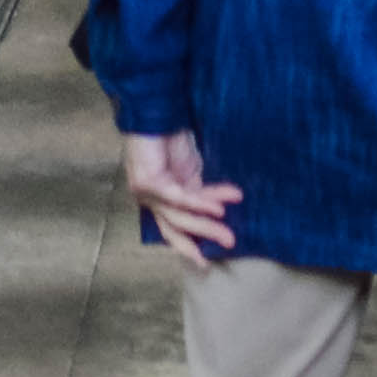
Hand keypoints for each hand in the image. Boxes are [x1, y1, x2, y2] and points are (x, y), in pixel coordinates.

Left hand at [123, 129, 241, 257]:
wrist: (155, 113)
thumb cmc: (171, 139)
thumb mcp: (190, 170)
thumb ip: (199, 192)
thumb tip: (218, 212)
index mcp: (159, 200)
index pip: (173, 230)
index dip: (188, 247)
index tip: (205, 263)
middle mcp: (149, 201)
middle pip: (178, 227)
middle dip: (205, 236)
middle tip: (230, 242)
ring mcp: (146, 193)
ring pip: (180, 216)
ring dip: (207, 224)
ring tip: (228, 230)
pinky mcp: (148, 181)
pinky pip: (179, 198)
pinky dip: (200, 205)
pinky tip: (218, 209)